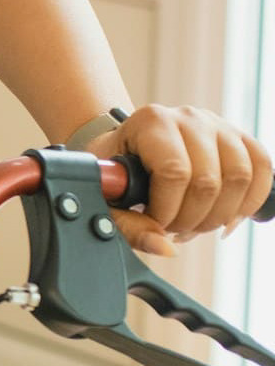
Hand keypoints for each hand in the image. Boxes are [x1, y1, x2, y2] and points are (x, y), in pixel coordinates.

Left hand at [85, 104, 272, 252]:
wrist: (127, 145)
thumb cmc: (115, 171)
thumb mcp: (106, 194)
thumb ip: (127, 225)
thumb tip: (166, 248)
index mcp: (152, 122)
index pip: (174, 173)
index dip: (168, 210)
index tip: (154, 222)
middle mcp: (188, 117)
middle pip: (209, 181)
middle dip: (192, 219)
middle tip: (173, 228)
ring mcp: (218, 124)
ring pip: (240, 177)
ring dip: (220, 215)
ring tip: (196, 224)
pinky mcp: (239, 137)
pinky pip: (262, 169)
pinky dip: (250, 201)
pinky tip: (227, 219)